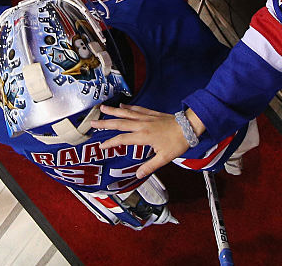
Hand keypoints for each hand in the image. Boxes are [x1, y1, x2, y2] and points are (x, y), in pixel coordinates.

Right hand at [91, 105, 205, 178]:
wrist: (189, 127)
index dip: (110, 143)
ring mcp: (146, 117)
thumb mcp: (164, 158)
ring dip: (113, 111)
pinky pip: (137, 109)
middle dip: (105, 123)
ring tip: (102, 108)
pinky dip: (128, 107)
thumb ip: (149, 166)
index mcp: (143, 136)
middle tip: (93, 122)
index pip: (122, 139)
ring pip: (126, 113)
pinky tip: (122, 106)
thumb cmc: (177, 143)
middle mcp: (142, 125)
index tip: (101, 146)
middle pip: (120, 123)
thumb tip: (137, 175)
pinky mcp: (152, 114)